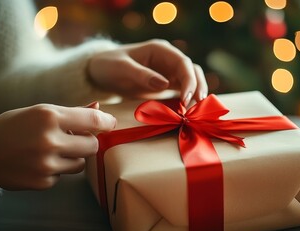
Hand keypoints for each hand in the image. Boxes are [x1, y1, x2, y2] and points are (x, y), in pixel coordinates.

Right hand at [0, 103, 115, 189]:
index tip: (110, 124)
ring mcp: (46, 164)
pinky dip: (56, 170)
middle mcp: (50, 140)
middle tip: (76, 139)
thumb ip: (71, 112)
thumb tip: (99, 107)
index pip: (93, 120)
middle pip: (92, 145)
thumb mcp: (39, 111)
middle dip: (88, 142)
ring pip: (80, 163)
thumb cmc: (13, 127)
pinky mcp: (43, 181)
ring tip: (53, 150)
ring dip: (73, 157)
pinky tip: (39, 162)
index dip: (107, 122)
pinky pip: (63, 176)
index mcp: (49, 116)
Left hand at [88, 39, 207, 105]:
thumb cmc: (110, 65)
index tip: (187, 98)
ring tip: (197, 110)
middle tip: (199, 106)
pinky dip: (189, 99)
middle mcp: (169, 59)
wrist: (101, 72)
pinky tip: (189, 111)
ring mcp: (169, 72)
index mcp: (160, 50)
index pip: (183, 63)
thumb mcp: (122, 68)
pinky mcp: (168, 84)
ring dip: (197, 93)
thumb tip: (164, 84)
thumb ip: (142, 75)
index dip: (189, 80)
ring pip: (192, 80)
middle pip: (192, 71)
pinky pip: (183, 90)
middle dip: (198, 87)